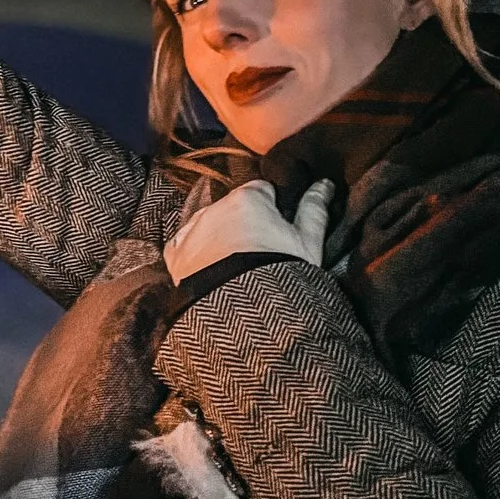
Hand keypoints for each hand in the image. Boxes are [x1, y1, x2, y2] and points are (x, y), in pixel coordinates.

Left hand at [163, 178, 332, 285]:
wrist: (241, 314)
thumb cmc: (280, 273)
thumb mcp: (307, 243)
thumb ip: (314, 209)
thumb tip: (324, 184)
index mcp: (248, 198)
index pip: (263, 191)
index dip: (273, 210)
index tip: (279, 230)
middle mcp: (214, 207)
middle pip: (234, 207)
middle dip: (244, 223)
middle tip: (259, 253)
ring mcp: (191, 230)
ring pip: (209, 225)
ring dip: (220, 237)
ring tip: (236, 267)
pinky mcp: (175, 254)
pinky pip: (186, 245)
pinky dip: (197, 253)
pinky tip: (212, 270)